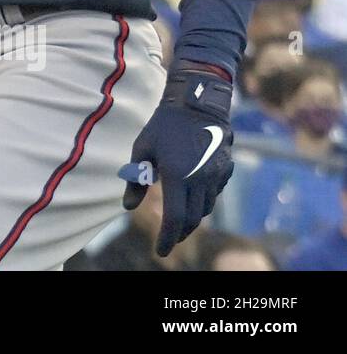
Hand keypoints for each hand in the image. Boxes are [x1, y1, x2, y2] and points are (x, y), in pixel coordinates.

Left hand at [122, 62, 233, 255]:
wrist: (197, 102)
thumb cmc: (163, 125)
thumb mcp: (142, 149)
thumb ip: (136, 180)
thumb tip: (128, 207)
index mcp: (178, 176)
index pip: (175, 218)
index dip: (167, 238)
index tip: (160, 251)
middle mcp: (201, 179)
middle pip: (192, 218)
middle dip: (179, 232)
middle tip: (168, 238)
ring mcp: (216, 175)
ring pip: (205, 208)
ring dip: (192, 218)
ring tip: (178, 220)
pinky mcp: (225, 169)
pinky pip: (214, 194)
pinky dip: (203, 202)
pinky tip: (193, 197)